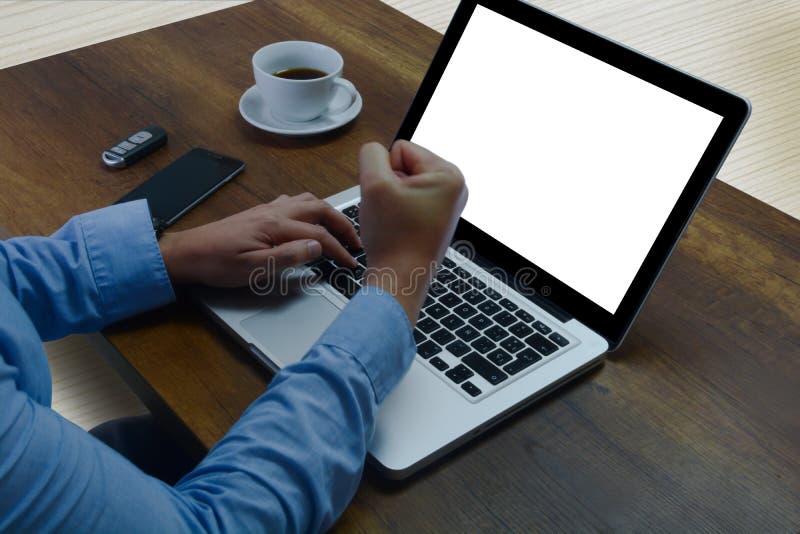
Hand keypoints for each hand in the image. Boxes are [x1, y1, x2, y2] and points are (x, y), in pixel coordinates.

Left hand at [158, 193, 360, 287]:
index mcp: (276, 225)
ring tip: (339, 229)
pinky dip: (310, 208)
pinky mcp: (260, 213)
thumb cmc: (217, 262)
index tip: (351, 263)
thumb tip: (317, 247)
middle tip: (356, 242)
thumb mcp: (255, 269)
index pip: (319, 235)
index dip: (339, 251)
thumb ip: (289, 257)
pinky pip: (293, 202)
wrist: (188, 253)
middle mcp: (274, 212)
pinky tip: (308, 219)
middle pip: (319, 210)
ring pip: (307, 201)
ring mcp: (267, 209)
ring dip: (328, 213)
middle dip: (342, 224)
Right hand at [358, 140, 466, 322]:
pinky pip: (408, 200)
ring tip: (396, 222)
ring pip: (404, 183)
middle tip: (393, 213)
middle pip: (405, 165)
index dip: (385, 172)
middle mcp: (454, 187)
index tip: (391, 200)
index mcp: (449, 175)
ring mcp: (447, 203)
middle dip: (390, 185)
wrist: (400, 278)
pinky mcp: (437, 217)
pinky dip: (398, 211)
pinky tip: (400, 228)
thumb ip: (371, 154)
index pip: (401, 149)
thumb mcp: (373, 184)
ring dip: (392, 199)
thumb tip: (375, 151)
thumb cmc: (394, 239)